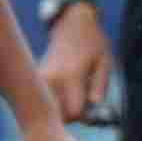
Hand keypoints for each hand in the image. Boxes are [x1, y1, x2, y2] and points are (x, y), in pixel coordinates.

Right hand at [36, 5, 108, 123]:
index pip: (73, 113)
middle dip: (72, 116)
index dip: (86, 116)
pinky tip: (65, 91)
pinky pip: (44, 98)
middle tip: (85, 104)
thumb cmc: (93, 43)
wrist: (72, 23)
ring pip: (49, 108)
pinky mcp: (36, 77)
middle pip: (58, 115)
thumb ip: (99, 86)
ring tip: (75, 95)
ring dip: (62, 109)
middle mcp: (50, 79)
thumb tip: (94, 106)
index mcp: (70, 77)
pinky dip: (54, 100)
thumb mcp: (105, 63)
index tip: (93, 108)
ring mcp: (40, 78)